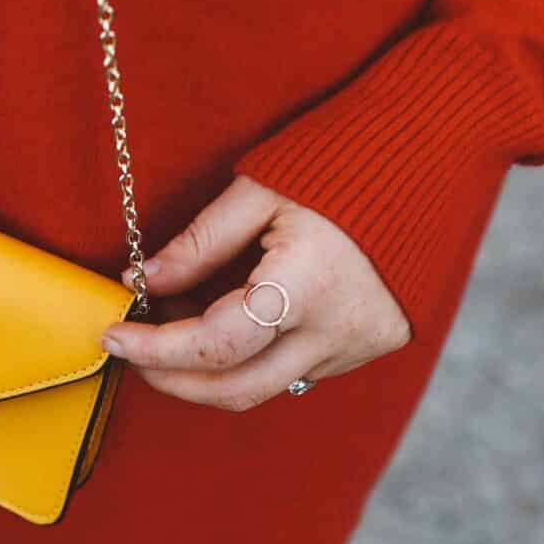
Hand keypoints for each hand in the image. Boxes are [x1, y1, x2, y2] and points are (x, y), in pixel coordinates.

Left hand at [100, 176, 411, 411]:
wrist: (431, 155)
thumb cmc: (340, 159)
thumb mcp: (260, 191)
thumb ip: (199, 244)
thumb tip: (141, 281)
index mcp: (309, 283)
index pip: (215, 344)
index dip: (156, 349)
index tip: (112, 336)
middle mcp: (338, 329)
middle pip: (236, 389)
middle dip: (173, 378)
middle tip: (133, 350)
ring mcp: (359, 345)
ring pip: (265, 386)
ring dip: (211, 368)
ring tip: (180, 321)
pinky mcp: (371, 348)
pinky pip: (296, 371)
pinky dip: (253, 357)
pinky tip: (231, 319)